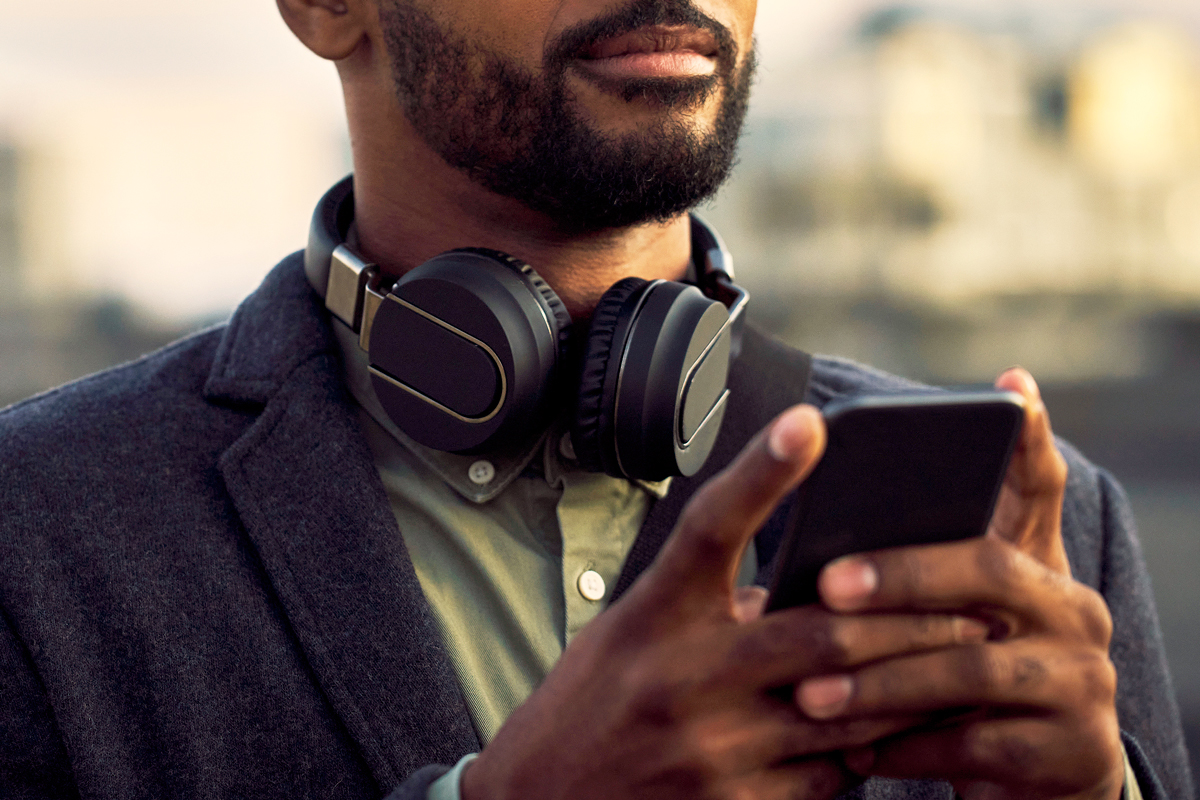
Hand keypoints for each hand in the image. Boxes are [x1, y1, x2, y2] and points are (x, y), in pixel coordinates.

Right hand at [463, 405, 992, 799]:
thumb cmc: (592, 702)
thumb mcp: (635, 633)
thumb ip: (711, 607)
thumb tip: (806, 592)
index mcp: (652, 614)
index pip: (710, 527)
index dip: (761, 470)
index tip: (812, 419)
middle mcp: (680, 675)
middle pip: (819, 627)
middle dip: (910, 615)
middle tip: (972, 601)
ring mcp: (708, 747)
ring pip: (845, 707)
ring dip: (910, 685)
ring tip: (962, 663)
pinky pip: (830, 776)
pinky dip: (868, 749)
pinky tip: (893, 733)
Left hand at [797, 369, 1124, 799]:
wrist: (1036, 783)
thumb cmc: (967, 682)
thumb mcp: (948, 624)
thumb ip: (911, 575)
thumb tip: (818, 546)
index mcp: (1038, 567)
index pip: (1039, 488)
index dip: (1028, 439)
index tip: (1008, 387)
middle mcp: (1073, 611)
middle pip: (987, 568)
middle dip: (901, 575)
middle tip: (827, 585)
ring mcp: (1081, 682)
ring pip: (971, 665)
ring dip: (881, 680)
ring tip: (809, 693)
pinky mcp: (1073, 753)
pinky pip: (976, 745)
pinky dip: (906, 746)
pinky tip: (853, 749)